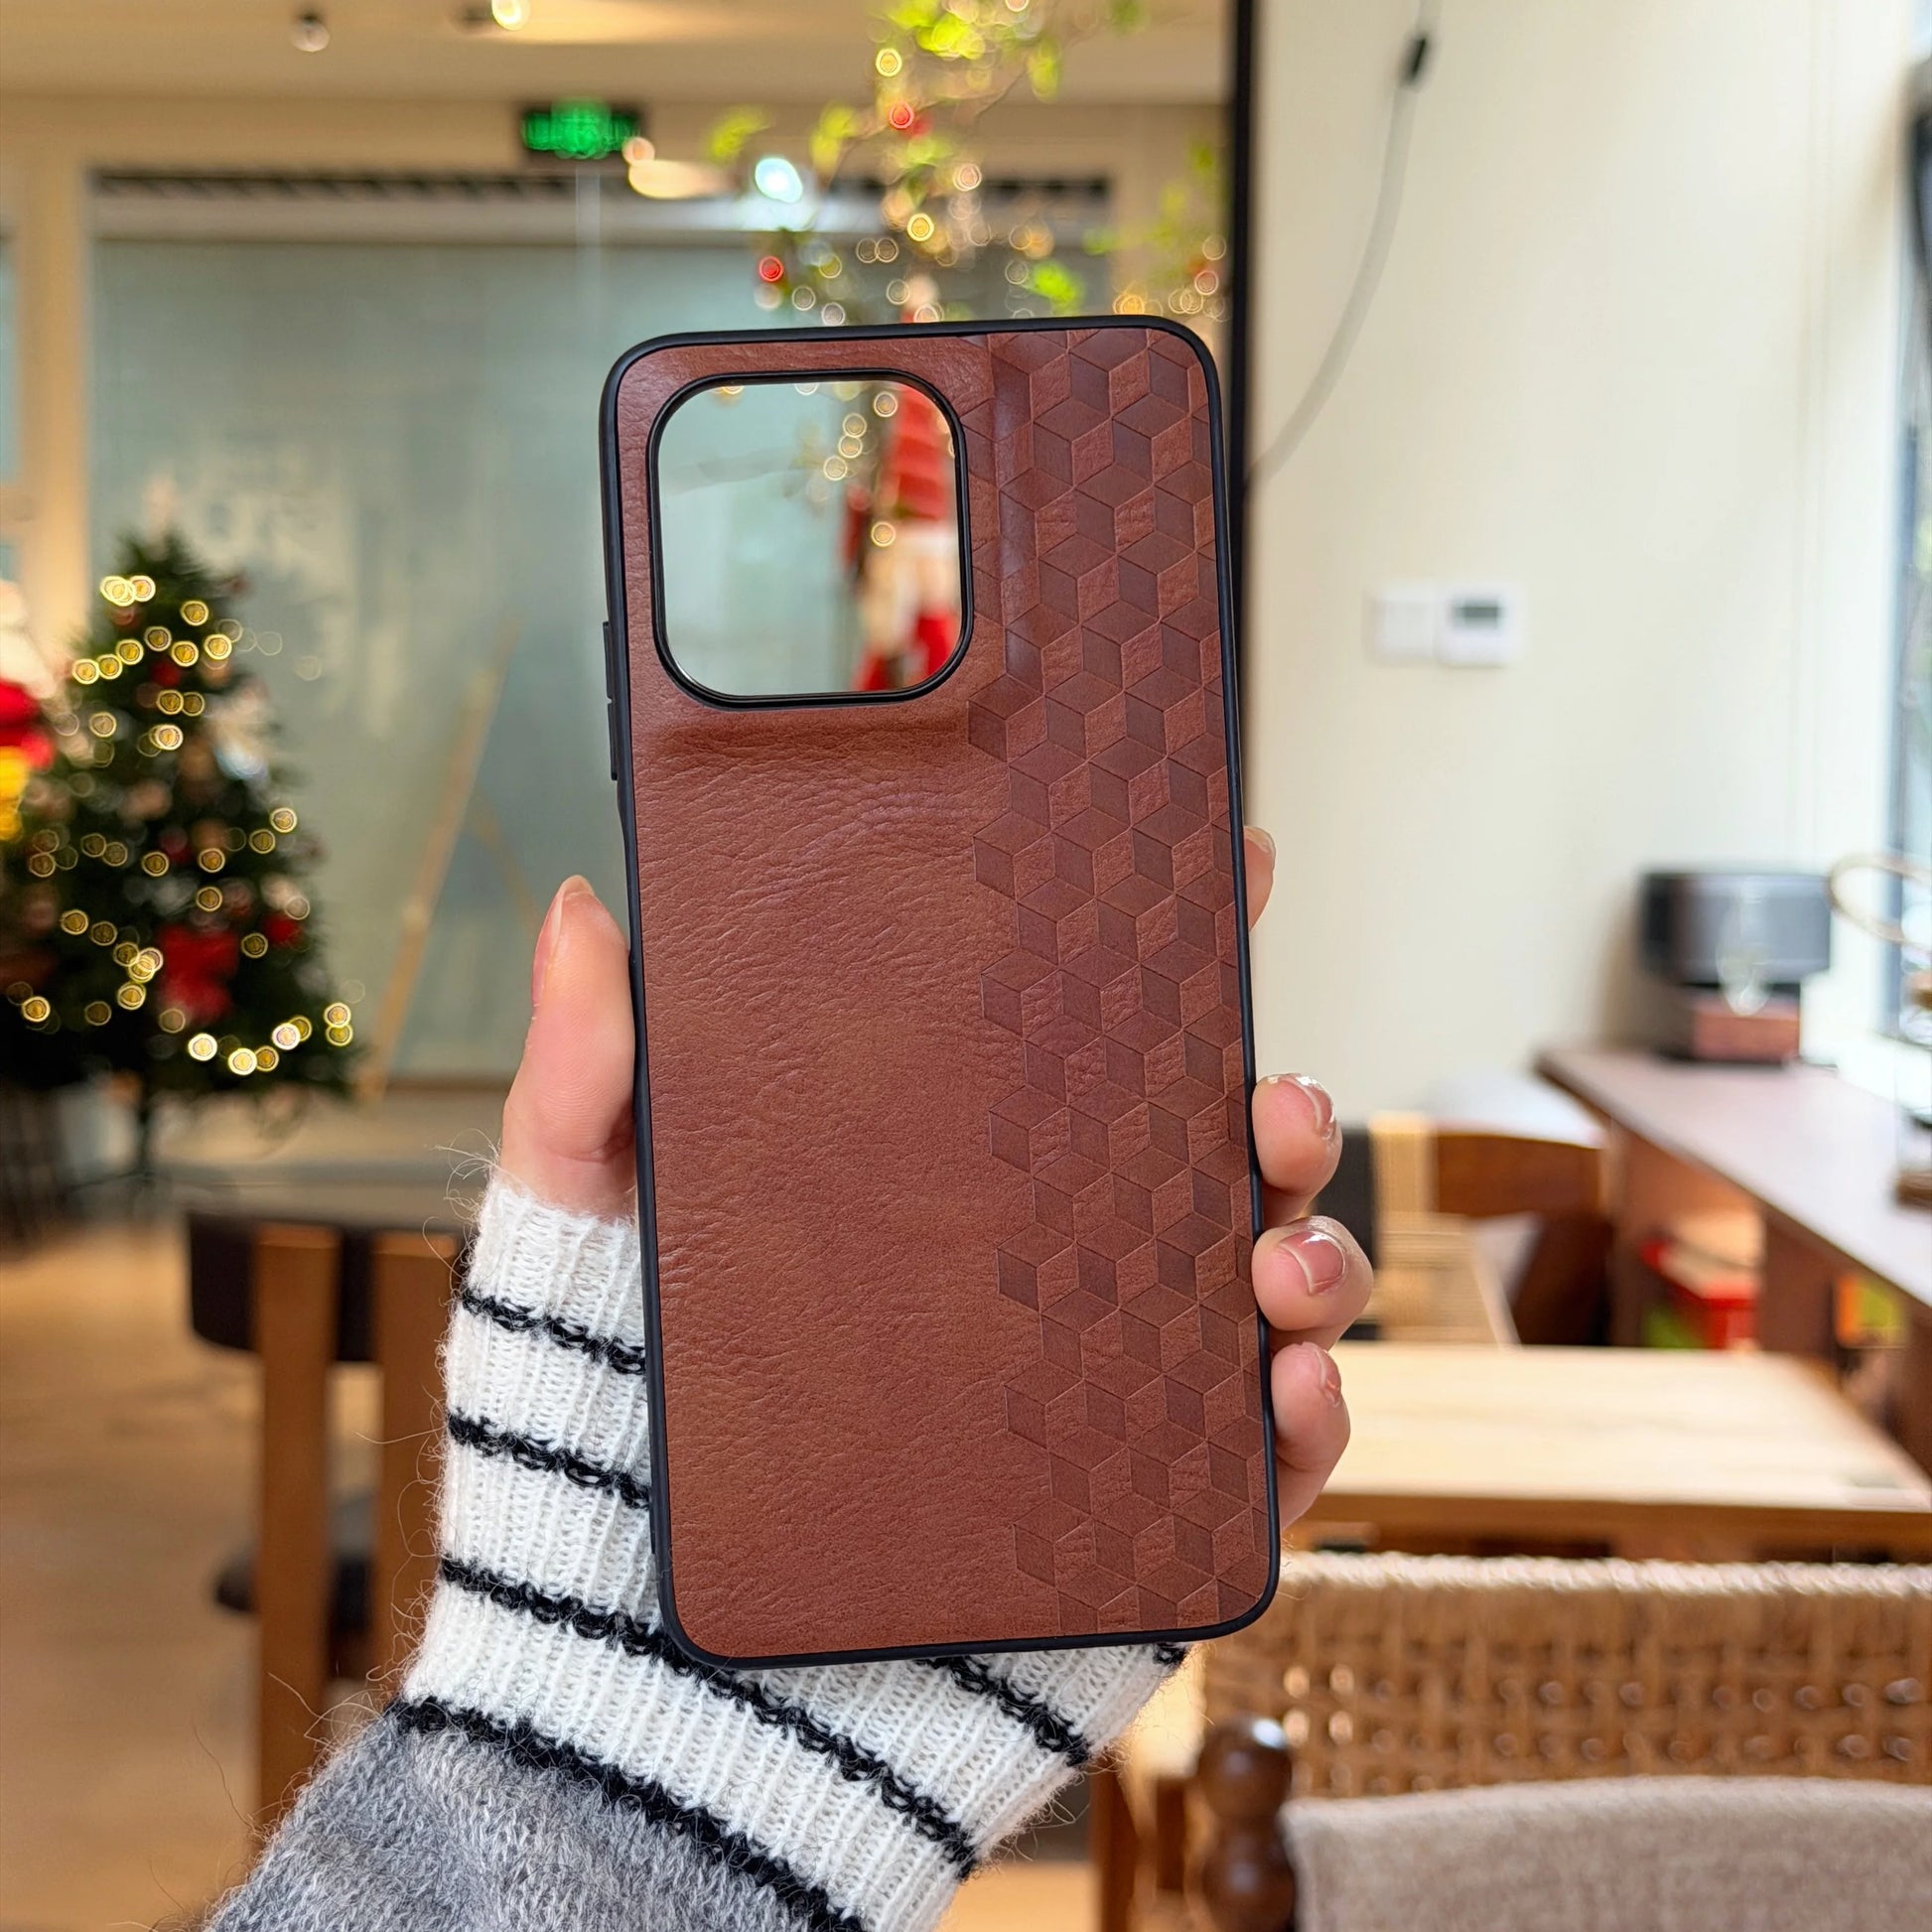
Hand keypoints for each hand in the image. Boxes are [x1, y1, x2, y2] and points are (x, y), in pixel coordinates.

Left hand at [502, 824, 1369, 1532]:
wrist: (631, 1710)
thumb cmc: (589, 1462)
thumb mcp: (567, 1246)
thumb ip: (580, 1083)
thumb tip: (589, 911)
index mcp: (932, 1193)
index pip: (1066, 1060)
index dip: (1157, 967)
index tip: (1227, 873)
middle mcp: (1030, 1281)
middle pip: (1195, 1166)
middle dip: (1273, 1110)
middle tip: (1270, 1098)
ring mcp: (1091, 1402)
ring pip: (1254, 1296)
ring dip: (1313, 1250)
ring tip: (1271, 1257)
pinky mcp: (1130, 1529)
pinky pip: (1258, 1468)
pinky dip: (1310, 1419)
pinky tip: (1284, 1384)